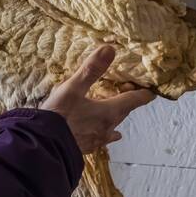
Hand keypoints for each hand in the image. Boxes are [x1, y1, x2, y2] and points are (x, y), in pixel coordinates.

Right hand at [40, 45, 154, 153]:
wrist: (44, 147)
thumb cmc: (59, 116)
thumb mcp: (73, 88)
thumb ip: (91, 69)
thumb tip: (110, 49)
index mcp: (109, 112)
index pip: (134, 100)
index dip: (143, 94)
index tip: (151, 91)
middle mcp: (107, 127)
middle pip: (123, 112)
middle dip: (126, 102)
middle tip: (125, 91)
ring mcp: (97, 140)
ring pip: (112, 126)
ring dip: (114, 117)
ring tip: (114, 113)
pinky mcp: (86, 148)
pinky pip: (100, 139)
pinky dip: (103, 133)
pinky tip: (100, 137)